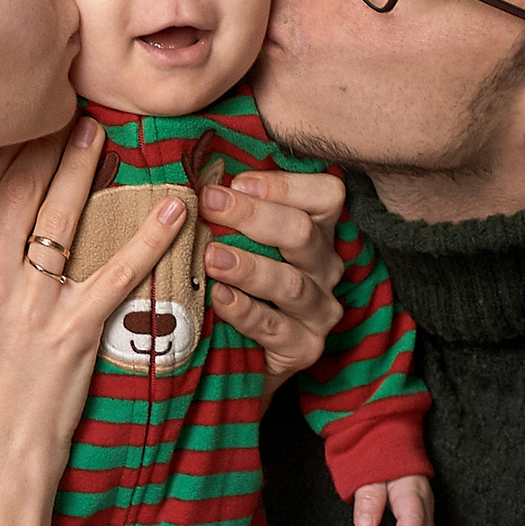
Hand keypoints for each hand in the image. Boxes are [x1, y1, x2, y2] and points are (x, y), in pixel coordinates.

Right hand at [0, 116, 190, 495]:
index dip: (1, 146)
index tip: (21, 113)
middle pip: (16, 190)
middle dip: (42, 140)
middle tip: (69, 104)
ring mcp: (29, 306)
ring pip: (58, 217)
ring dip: (83, 167)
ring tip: (104, 131)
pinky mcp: (71, 335)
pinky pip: (115, 275)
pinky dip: (148, 239)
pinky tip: (172, 210)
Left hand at [199, 169, 348, 400]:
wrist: (239, 354)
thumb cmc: (235, 283)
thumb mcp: (238, 240)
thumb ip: (230, 209)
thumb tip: (199, 171)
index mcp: (317, 231)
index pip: (325, 195)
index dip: (285, 185)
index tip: (238, 180)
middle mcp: (326, 268)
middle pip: (303, 233)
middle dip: (254, 216)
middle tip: (210, 205)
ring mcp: (319, 310)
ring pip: (291, 283)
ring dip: (248, 266)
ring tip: (211, 256)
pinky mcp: (305, 347)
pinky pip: (276, 327)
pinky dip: (245, 311)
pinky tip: (219, 298)